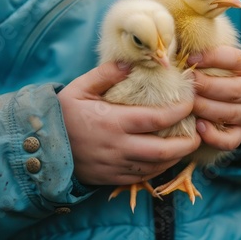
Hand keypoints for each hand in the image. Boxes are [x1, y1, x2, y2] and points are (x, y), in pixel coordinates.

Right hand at [57, 61, 200, 185]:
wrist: (41, 147)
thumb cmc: (62, 114)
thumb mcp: (79, 88)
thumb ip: (106, 73)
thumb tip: (132, 63)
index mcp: (114, 122)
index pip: (157, 119)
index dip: (180, 111)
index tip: (191, 102)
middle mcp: (119, 147)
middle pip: (163, 151)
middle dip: (187, 144)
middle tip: (198, 133)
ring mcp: (116, 166)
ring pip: (156, 167)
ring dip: (175, 157)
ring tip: (186, 145)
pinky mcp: (112, 178)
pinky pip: (142, 177)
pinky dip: (158, 169)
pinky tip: (164, 159)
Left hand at [188, 46, 240, 150]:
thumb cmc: (220, 76)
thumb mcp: (218, 62)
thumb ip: (203, 53)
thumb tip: (175, 42)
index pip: (236, 59)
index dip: (214, 57)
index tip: (190, 57)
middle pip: (234, 90)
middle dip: (207, 86)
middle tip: (186, 82)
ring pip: (230, 114)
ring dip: (206, 109)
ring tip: (187, 104)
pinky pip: (230, 140)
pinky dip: (214, 136)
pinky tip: (198, 127)